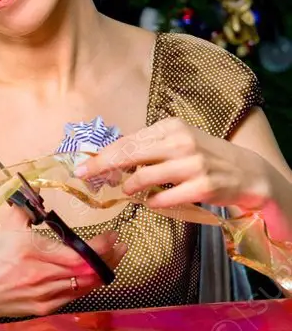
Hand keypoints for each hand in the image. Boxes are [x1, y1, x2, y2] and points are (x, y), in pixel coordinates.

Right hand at [0, 199, 126, 320]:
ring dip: (102, 273)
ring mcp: (46, 295)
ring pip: (85, 286)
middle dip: (110, 259)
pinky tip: (93, 276)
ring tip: (114, 260)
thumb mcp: (4, 228)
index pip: (79, 254)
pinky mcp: (45, 307)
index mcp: (35, 254)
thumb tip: (35, 188)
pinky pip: (74, 296)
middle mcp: (44, 277)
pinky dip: (87, 285)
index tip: (113, 236)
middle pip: (89, 272)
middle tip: (122, 247)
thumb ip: (23, 208)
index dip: (102, 248)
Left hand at [74, 117, 271, 211]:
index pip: (128, 141)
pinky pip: (163, 198)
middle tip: (85, 176)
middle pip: (129, 155)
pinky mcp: (201, 187)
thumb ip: (150, 147)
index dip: (102, 154)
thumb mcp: (179, 141)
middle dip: (103, 167)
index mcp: (171, 127)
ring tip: (130, 191)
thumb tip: (113, 157)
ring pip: (144, 178)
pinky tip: (154, 201)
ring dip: (131, 188)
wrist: (247, 172)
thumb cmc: (206, 156)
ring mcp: (192, 165)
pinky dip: (153, 202)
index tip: (82, 165)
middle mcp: (181, 142)